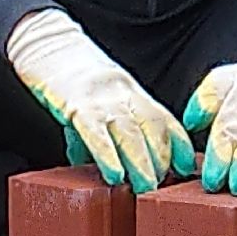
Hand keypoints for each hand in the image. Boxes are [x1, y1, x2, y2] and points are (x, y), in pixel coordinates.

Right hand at [8, 9, 195, 193]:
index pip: (166, 121)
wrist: (49, 47)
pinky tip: (114, 176)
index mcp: (135, 95)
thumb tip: (109, 174)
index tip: (187, 168)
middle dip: (161, 160)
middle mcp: (125, 96)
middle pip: (153, 129)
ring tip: (144, 188)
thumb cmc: (76, 83)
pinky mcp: (78, 106)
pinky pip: (97, 135)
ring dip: (141, 164)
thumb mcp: (103, 105)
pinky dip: (108, 157)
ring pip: (130, 134)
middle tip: (161, 187)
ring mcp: (103, 100)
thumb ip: (110, 138)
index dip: (180, 146)